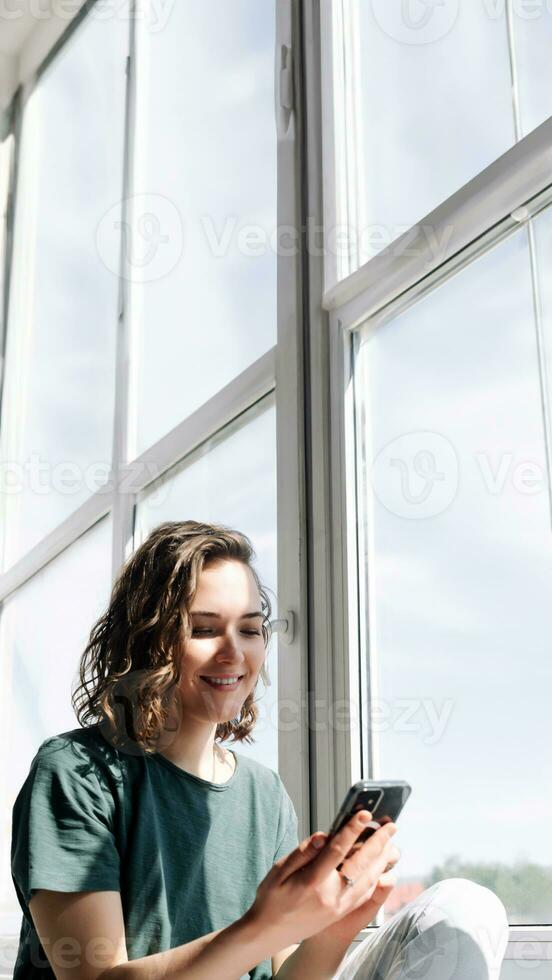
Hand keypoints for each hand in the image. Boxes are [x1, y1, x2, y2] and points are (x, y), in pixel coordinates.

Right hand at [244, 810, 400, 951]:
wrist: (268, 934)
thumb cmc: (271, 900)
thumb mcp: (279, 871)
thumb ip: (303, 852)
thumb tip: (323, 837)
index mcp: (313, 882)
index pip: (338, 850)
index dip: (353, 830)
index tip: (365, 814)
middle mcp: (330, 896)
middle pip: (361, 864)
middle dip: (378, 842)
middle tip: (390, 825)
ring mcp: (338, 907)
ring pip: (368, 880)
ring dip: (382, 860)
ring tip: (392, 843)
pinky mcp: (341, 914)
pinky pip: (365, 896)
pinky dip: (377, 880)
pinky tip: (382, 869)